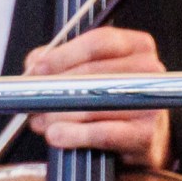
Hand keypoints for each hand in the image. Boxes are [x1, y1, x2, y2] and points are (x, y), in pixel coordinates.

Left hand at [23, 27, 169, 168]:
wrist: (142, 138)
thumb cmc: (113, 100)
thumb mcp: (92, 72)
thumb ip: (62, 61)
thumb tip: (35, 63)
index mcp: (137, 45)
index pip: (99, 42)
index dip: (65, 54)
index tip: (39, 67)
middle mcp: (149, 70)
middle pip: (94, 73)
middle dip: (56, 87)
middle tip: (32, 98)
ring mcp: (150, 102)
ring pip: (94, 104)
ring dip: (59, 114)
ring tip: (39, 120)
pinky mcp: (145, 134)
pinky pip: (103, 133)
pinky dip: (74, 134)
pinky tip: (56, 135)